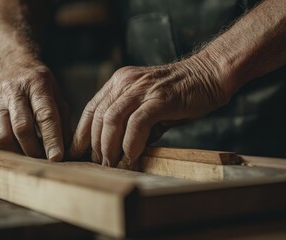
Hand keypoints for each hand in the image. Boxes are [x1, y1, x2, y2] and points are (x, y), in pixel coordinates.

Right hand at [0, 62, 70, 160]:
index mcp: (37, 84)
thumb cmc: (40, 87)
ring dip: (18, 152)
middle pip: (22, 127)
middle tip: (43, 158)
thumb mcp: (57, 96)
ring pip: (2, 136)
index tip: (56, 157)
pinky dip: (3, 149)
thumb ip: (63, 122)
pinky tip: (15, 148)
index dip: (51, 139)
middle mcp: (13, 91)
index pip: (45, 115)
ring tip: (29, 154)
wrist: (12, 66)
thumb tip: (69, 150)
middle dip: (34, 149)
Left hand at [68, 56, 230, 166]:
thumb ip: (131, 122)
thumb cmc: (178, 93)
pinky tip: (132, 155)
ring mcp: (142, 88)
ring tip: (113, 163)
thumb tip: (119, 151)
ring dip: (110, 146)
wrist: (208, 75)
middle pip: (99, 117)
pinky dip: (131, 142)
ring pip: (112, 119)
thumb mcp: (147, 104)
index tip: (77, 153)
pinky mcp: (159, 98)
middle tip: (100, 164)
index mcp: (119, 82)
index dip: (81, 133)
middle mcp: (126, 82)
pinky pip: (137, 123)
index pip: (91, 109)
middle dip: (95, 145)